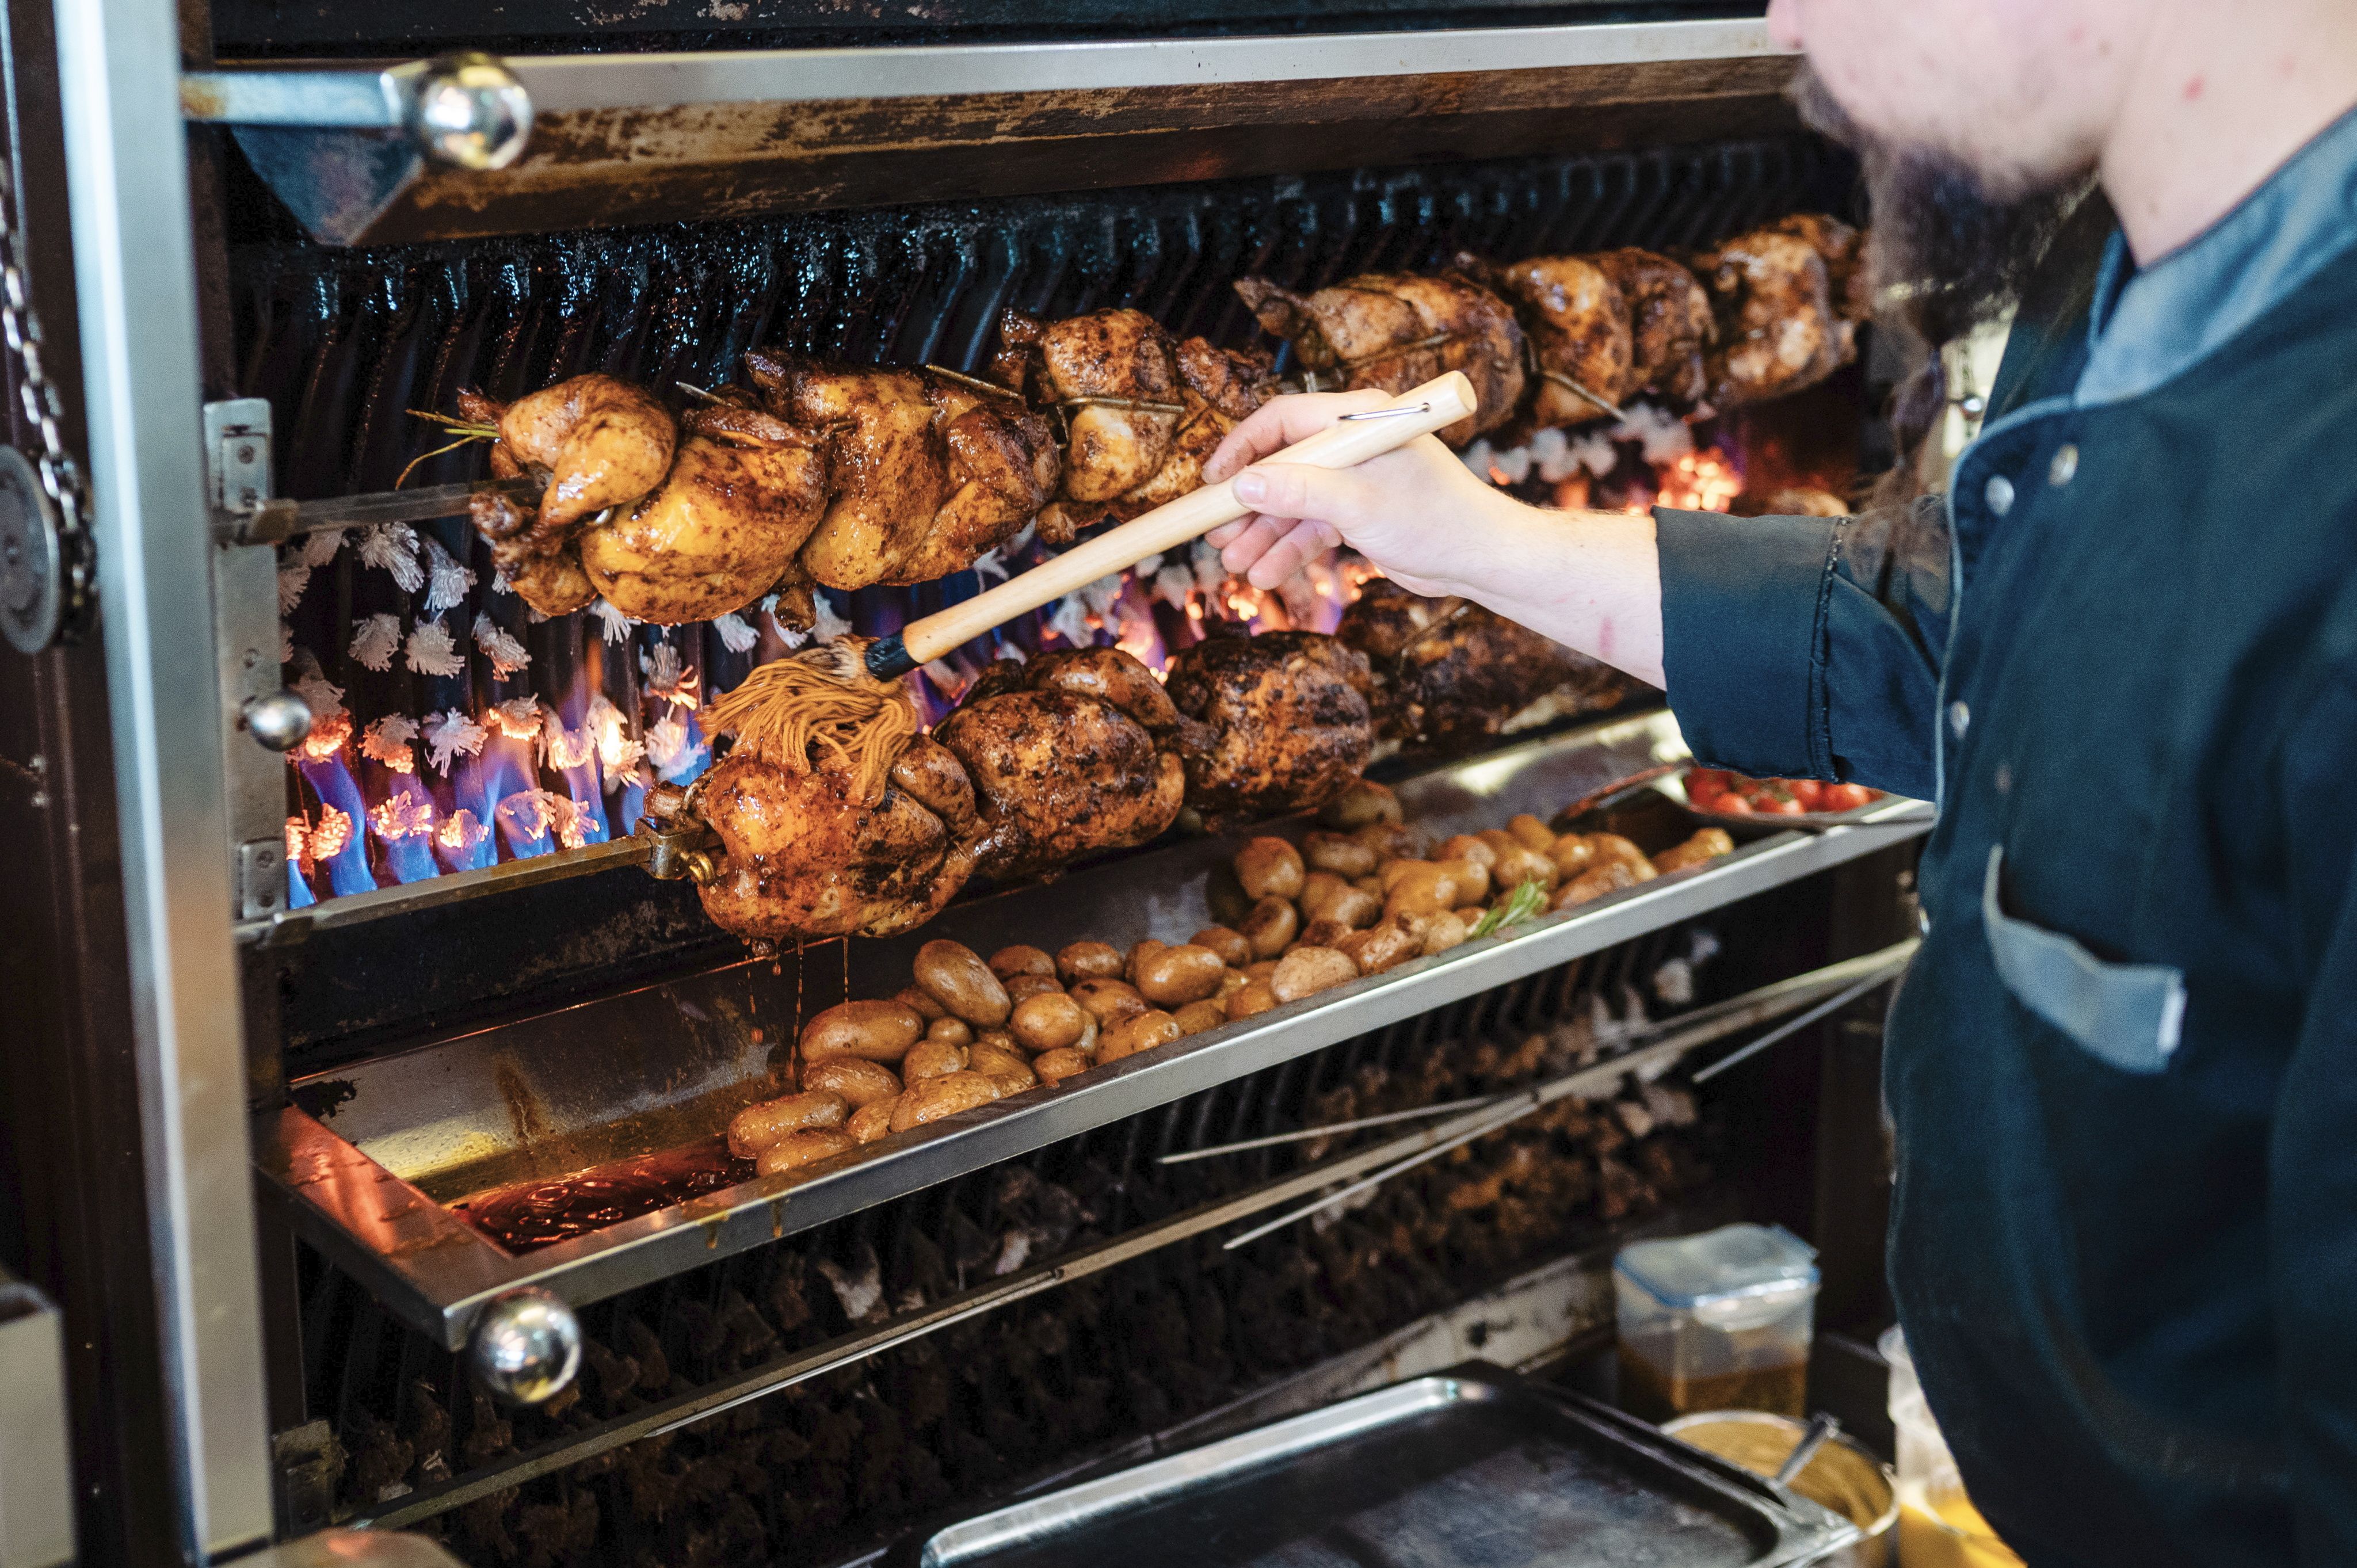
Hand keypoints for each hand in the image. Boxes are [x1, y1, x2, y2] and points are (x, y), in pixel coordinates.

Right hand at [1201, 391, 1518, 594]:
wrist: (1480, 560)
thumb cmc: (1435, 517)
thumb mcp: (1359, 503)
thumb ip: (1300, 491)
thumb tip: (1243, 484)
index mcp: (1357, 421)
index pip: (1283, 420)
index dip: (1242, 448)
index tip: (1213, 482)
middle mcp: (1352, 445)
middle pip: (1281, 466)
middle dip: (1249, 505)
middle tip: (1218, 535)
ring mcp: (1354, 481)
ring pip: (1293, 503)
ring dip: (1263, 535)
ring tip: (1235, 565)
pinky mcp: (1359, 514)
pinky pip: (1311, 528)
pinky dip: (1289, 550)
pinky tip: (1265, 575)